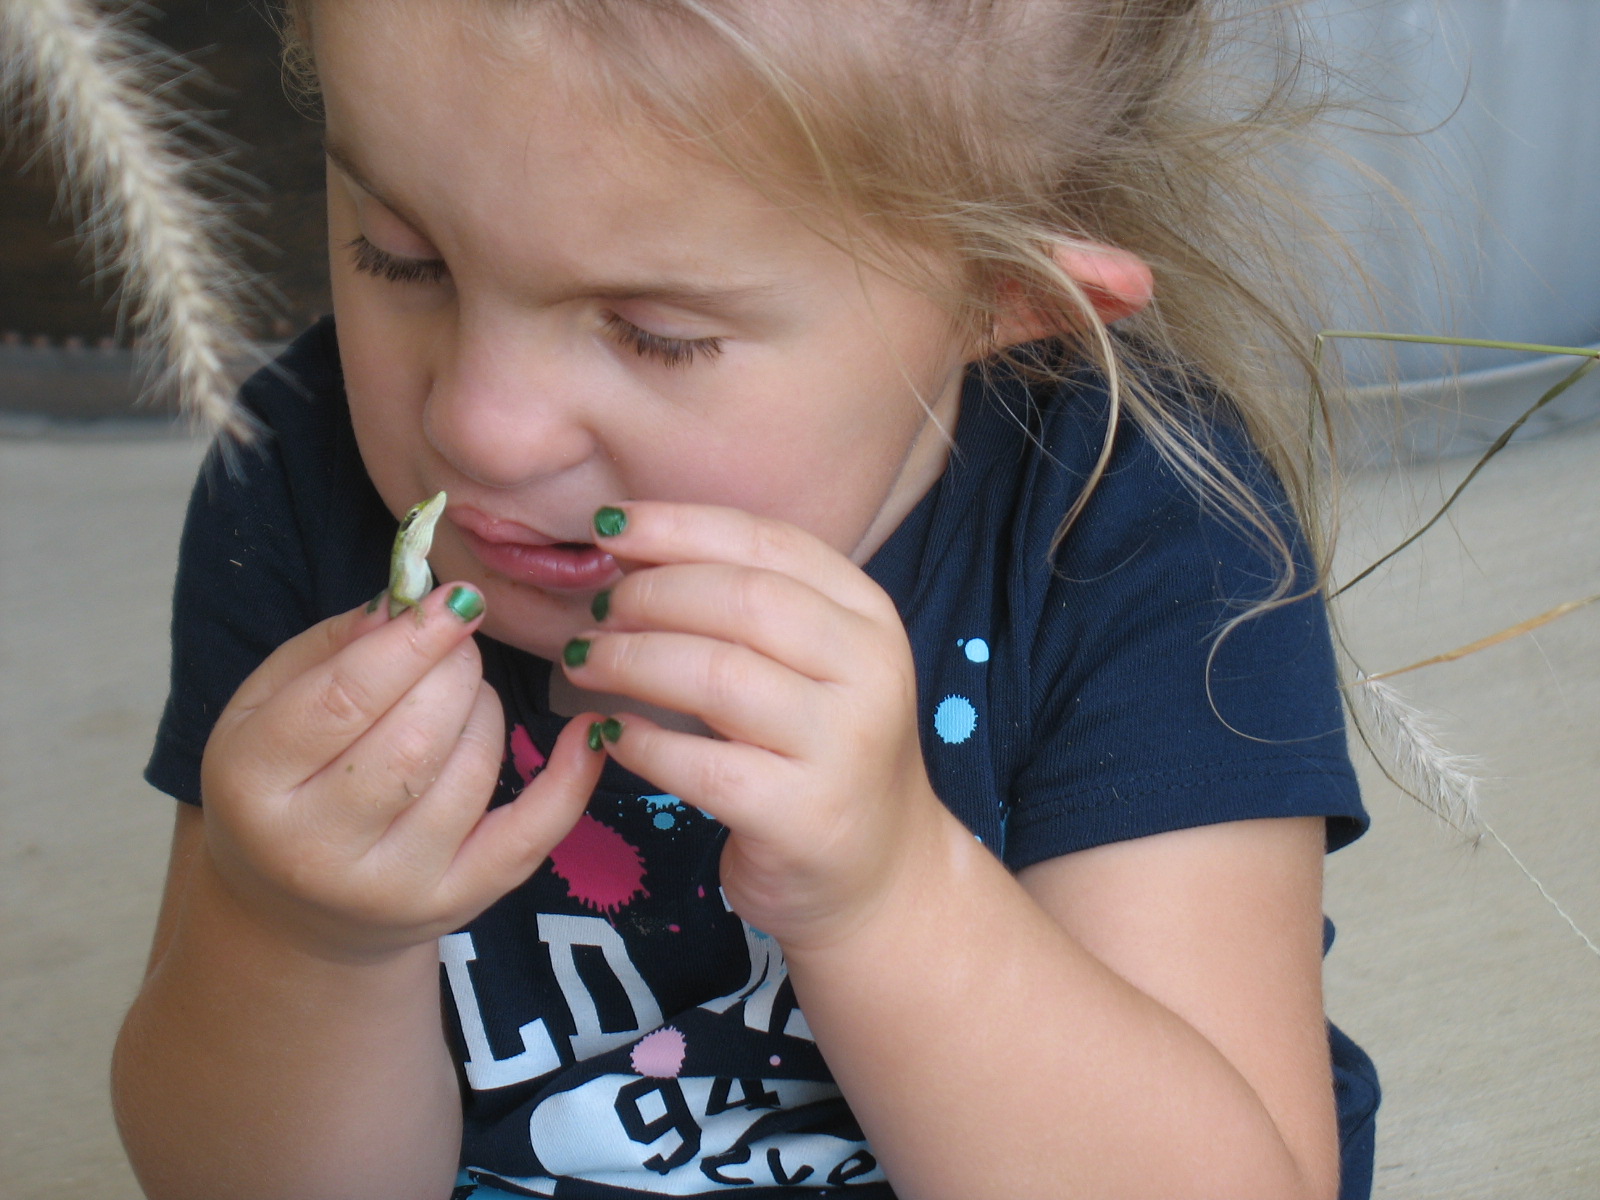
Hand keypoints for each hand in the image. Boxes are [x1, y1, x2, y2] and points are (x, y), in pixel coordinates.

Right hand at [200, 584, 602, 962]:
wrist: (292, 910)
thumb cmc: (284, 781)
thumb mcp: (269, 705)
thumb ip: (332, 647)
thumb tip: (409, 602)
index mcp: (252, 782)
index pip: (344, 699)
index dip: (412, 640)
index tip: (458, 598)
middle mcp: (315, 849)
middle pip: (416, 737)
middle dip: (455, 670)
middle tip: (457, 645)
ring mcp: (390, 886)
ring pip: (471, 771)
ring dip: (485, 710)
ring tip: (461, 697)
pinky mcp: (455, 904)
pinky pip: (530, 835)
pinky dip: (568, 779)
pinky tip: (584, 733)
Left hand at [563, 503, 951, 950]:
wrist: (881, 872)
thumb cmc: (822, 753)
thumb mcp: (815, 666)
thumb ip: (749, 609)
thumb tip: (632, 554)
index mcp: (870, 617)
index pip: (769, 544)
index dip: (680, 527)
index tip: (610, 529)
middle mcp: (870, 672)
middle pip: (741, 600)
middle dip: (651, 595)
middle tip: (596, 611)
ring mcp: (843, 745)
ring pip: (716, 676)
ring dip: (631, 660)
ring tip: (584, 662)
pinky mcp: (804, 815)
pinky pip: (700, 764)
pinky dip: (640, 741)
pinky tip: (609, 733)